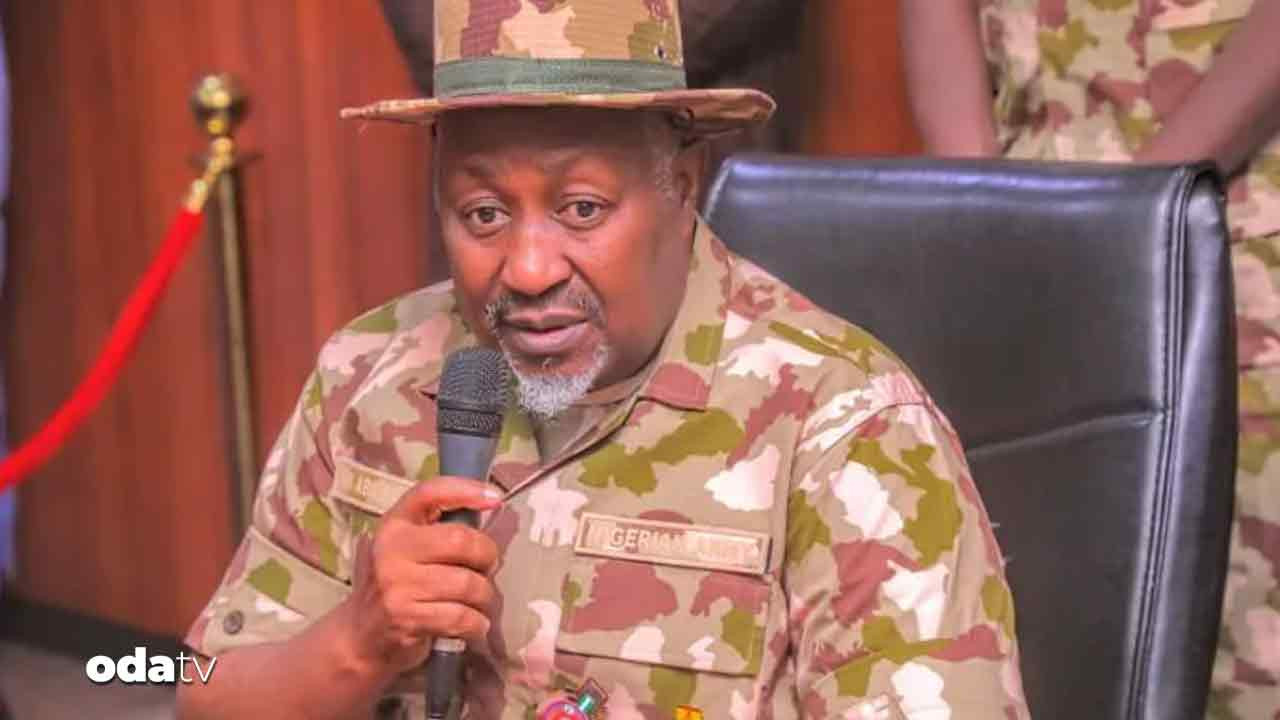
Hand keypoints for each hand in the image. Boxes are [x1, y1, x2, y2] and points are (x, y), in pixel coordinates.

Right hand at [340, 476, 503, 675]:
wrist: (362, 636)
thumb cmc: (397, 585)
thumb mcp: (406, 548)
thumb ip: (438, 528)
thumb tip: (490, 504)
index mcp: (394, 525)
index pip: (430, 493)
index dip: (466, 490)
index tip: (494, 497)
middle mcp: (391, 549)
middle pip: (461, 541)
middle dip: (487, 556)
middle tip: (486, 568)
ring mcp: (397, 584)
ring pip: (468, 583)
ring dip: (484, 596)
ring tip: (478, 600)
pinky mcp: (407, 618)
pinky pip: (462, 617)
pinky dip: (477, 624)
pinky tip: (474, 624)